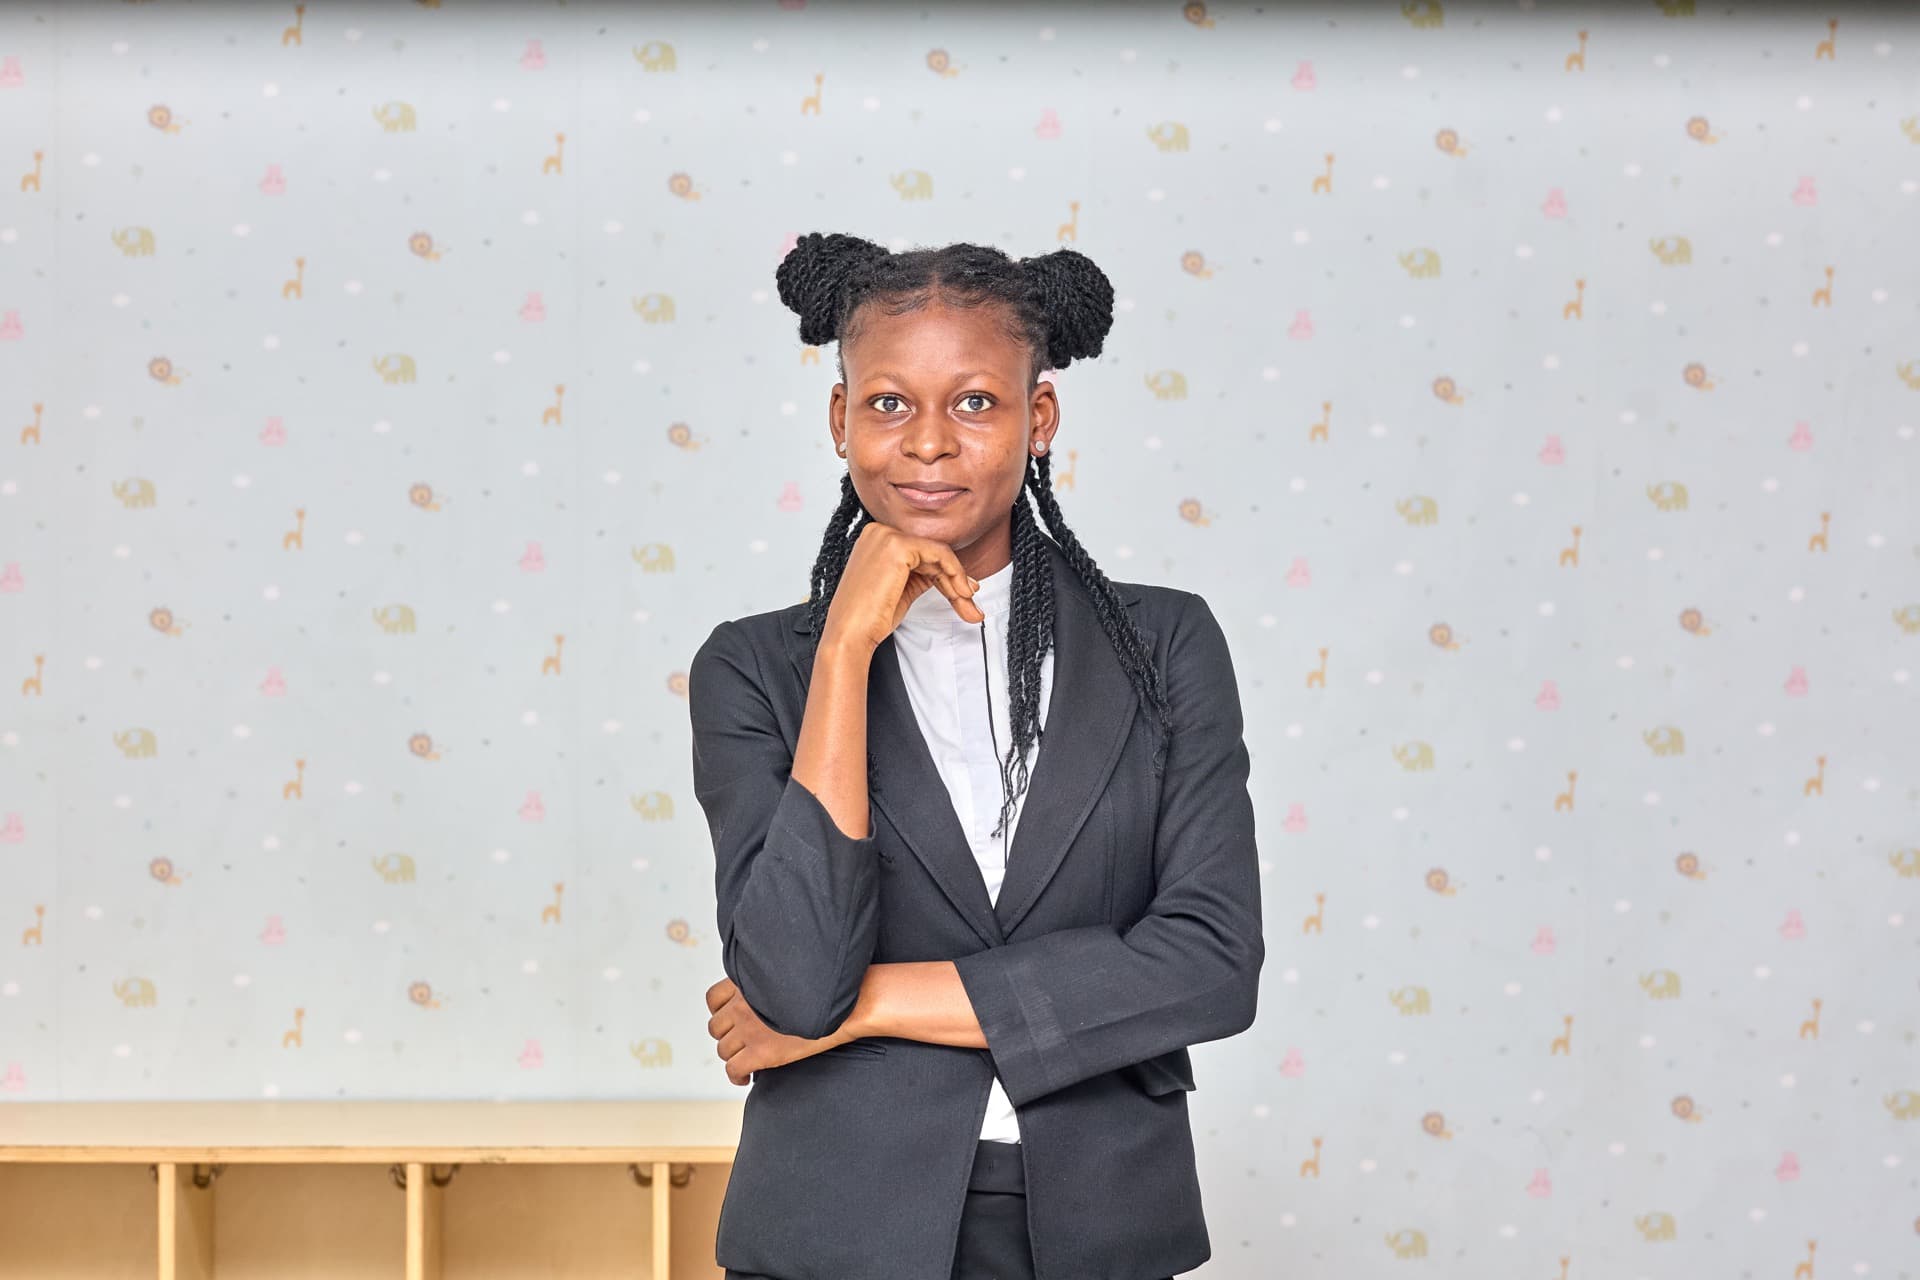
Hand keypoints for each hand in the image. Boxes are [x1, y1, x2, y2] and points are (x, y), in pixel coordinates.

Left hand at [705, 976, 853, 1085]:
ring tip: (744, 1060)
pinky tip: (746, 1078)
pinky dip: (736, 1076)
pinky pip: (733, 1069)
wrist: (847, 1006)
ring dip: (732, 1056)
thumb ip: (767, 985)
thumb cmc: (826, 991)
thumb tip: (761, 998)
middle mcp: (743, 1005)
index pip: (713, 998)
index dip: (719, 1012)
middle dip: (727, 1036)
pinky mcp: (760, 1052)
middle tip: (740, 1042)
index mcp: (749, 983)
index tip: (730, 1020)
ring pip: (723, 1049)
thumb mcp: (789, 978)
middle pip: (716, 1027)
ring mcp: (749, 1029)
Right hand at [820, 521, 984, 656]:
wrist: (850, 634)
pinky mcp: (897, 545)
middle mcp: (878, 531)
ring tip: (967, 605)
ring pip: (938, 553)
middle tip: (970, 604)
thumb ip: (923, 575)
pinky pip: (939, 553)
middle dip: (954, 580)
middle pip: (930, 552)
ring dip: (957, 580)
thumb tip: (956, 577)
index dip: (945, 573)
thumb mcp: (903, 589)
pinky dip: (955, 572)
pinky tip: (961, 592)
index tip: (963, 593)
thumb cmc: (870, 618)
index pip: (920, 551)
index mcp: (876, 539)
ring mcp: (886, 536)